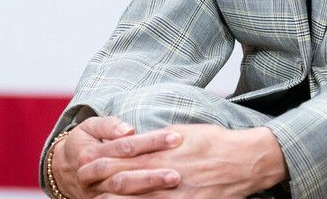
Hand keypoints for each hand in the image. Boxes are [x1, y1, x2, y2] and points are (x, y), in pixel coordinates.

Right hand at [52, 116, 183, 198]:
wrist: (62, 170)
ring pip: (123, 191)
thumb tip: (128, 129)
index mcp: (90, 153)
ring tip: (173, 181)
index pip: (125, 146)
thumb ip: (109, 125)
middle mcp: (92, 175)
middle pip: (125, 172)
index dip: (150, 141)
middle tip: (177, 170)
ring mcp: (97, 192)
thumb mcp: (90, 127)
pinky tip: (159, 197)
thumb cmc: (84, 142)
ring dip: (148, 187)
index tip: (175, 138)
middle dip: (152, 172)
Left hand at [77, 123, 287, 198]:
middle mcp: (165, 173)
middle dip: (101, 183)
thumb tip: (134, 142)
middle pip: (125, 181)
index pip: (123, 157)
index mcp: (162, 152)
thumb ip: (156, 141)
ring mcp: (176, 194)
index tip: (84, 164)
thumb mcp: (182, 133)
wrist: (244, 160)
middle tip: (82, 182)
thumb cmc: (213, 142)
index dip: (101, 162)